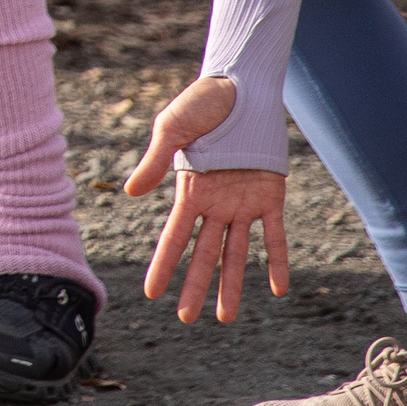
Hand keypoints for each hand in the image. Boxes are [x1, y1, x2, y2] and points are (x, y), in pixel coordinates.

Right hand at [123, 74, 290, 323]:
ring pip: (236, 253)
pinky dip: (276, 261)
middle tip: (187, 319)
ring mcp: (243, 203)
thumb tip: (129, 192)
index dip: (163, 266)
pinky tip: (277, 288)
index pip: (174, 237)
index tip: (151, 295)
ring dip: (231, 285)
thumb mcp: (171, 127)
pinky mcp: (271, 196)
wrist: (243, 86)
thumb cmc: (203, 102)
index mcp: (189, 191)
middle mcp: (215, 203)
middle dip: (194, 286)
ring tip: (225, 318)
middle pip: (203, 253)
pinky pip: (274, 235)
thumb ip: (155, 161)